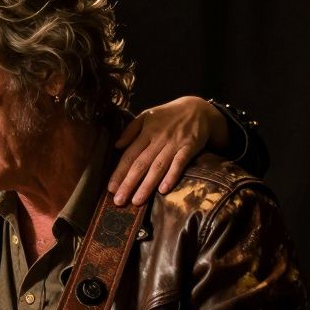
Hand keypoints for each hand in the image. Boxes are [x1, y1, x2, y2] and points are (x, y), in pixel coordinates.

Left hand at [108, 96, 228, 205]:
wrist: (198, 108)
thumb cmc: (168, 115)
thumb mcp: (147, 116)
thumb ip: (131, 130)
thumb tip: (117, 146)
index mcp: (146, 132)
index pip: (129, 155)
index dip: (119, 172)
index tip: (111, 188)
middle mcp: (158, 139)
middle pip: (141, 164)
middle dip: (129, 183)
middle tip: (119, 200)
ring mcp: (174, 143)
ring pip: (158, 167)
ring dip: (147, 185)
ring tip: (136, 201)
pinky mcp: (189, 147)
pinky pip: (180, 163)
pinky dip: (172, 176)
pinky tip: (163, 190)